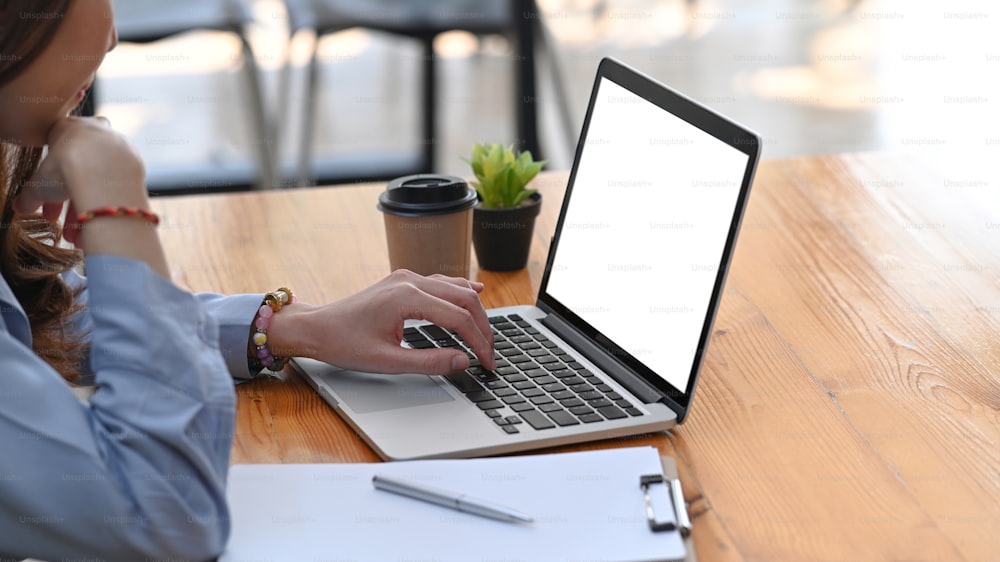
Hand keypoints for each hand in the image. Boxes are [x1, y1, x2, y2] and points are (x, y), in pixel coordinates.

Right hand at [13, 116, 146, 244]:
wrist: (103, 166)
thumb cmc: (67, 167)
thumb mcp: (41, 184)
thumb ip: (30, 196)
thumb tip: (20, 207)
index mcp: (69, 128)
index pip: (55, 161)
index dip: (51, 192)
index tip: (49, 212)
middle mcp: (96, 133)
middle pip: (79, 175)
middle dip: (70, 207)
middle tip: (64, 229)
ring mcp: (118, 146)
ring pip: (99, 183)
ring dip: (88, 212)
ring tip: (80, 238)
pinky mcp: (135, 162)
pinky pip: (117, 187)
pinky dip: (107, 206)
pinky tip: (99, 226)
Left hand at [271, 270, 495, 374]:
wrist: (316, 328)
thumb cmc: (343, 343)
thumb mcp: (387, 361)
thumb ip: (429, 362)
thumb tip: (463, 362)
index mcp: (406, 297)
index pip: (459, 318)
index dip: (479, 342)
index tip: (488, 363)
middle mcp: (410, 280)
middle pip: (464, 298)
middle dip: (483, 327)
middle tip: (492, 353)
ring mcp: (406, 278)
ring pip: (455, 288)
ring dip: (474, 310)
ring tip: (486, 335)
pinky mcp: (403, 282)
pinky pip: (442, 283)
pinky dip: (461, 292)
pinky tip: (475, 292)